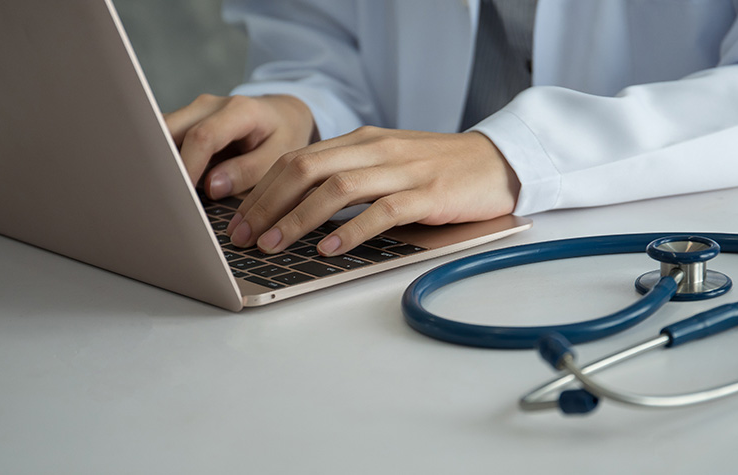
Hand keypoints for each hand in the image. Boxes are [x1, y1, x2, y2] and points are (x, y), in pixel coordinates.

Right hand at [164, 94, 316, 198]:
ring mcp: (193, 111)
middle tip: (160, 195)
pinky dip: (161, 159)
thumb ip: (248, 171)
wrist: (281, 113)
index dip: (188, 166)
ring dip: (157, 160)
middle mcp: (210, 105)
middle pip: (169, 129)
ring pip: (159, 132)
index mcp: (239, 110)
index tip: (182, 194)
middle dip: (161, 162)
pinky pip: (163, 138)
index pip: (203, 136)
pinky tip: (163, 181)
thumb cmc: (283, 136)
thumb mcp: (279, 155)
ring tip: (158, 190)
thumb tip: (212, 186)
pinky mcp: (184, 122)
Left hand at [226, 127, 520, 255]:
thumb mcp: (387, 163)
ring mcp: (402, 170)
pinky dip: (351, 231)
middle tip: (244, 237)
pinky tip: (329, 249)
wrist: (498, 163)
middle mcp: (376, 150)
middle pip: (305, 168)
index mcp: (361, 141)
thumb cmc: (439, 170)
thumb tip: (297, 211)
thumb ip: (348, 177)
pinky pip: (382, 210)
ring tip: (276, 245)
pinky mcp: (428, 194)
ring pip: (337, 188)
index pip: (297, 159)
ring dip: (299, 219)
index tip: (238, 220)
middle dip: (267, 204)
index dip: (261, 190)